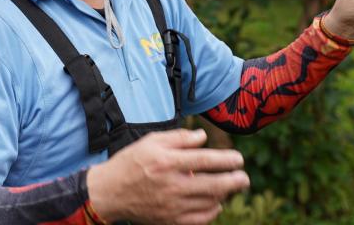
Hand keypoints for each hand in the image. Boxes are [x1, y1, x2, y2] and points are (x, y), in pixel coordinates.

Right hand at [86, 128, 249, 224]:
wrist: (109, 193)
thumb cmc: (131, 162)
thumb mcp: (152, 141)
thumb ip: (180, 138)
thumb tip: (203, 137)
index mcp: (167, 162)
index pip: (205, 160)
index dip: (227, 160)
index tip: (239, 159)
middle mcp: (171, 185)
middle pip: (213, 185)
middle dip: (234, 182)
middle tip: (244, 178)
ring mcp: (171, 206)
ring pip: (208, 203)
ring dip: (224, 195)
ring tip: (231, 187)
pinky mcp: (169, 220)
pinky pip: (198, 219)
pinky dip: (211, 212)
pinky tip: (215, 203)